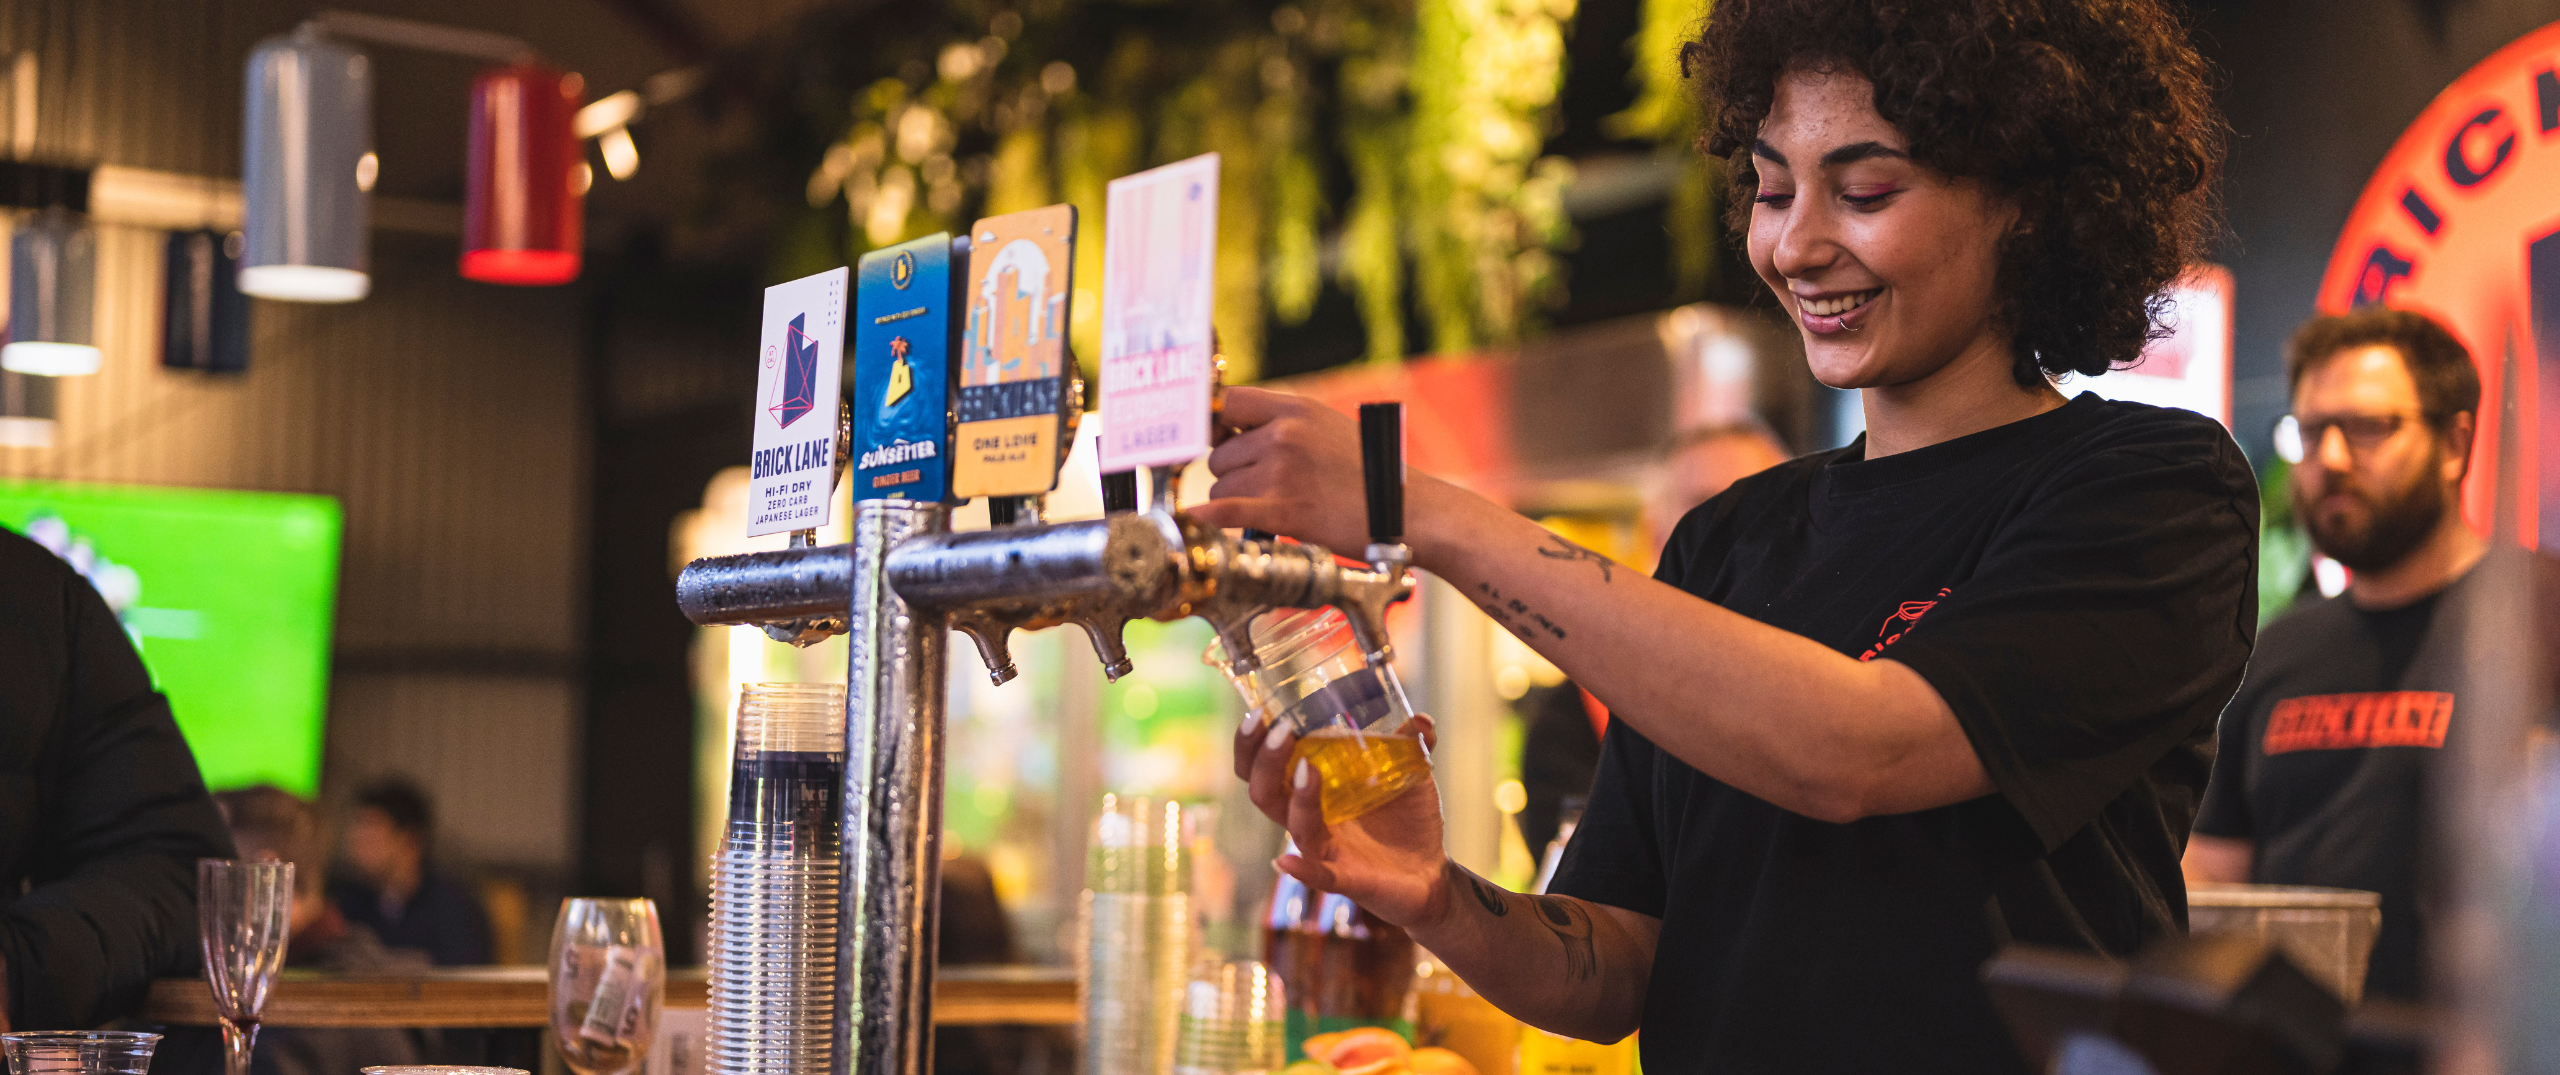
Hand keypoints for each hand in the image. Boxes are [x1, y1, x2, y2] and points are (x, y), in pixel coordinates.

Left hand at [1194, 387, 1375, 553]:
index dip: (1211, 423)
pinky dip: (1209, 517)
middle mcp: (1284, 435)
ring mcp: (1282, 471)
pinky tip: (1195, 518)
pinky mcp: (1284, 510)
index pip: (1227, 402)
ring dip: (1238, 503)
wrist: (1410, 510)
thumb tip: (1228, 431)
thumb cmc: (1371, 473)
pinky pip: (1227, 511)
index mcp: (1295, 409)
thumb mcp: (1326, 428)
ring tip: (1278, 506)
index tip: (1210, 440)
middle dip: (1233, 475)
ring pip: (1222, 488)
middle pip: (1220, 456)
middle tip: (1266, 489)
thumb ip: (1281, 424)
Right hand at [1234, 712, 1450, 930]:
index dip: (1253, 743)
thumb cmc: (1406, 819)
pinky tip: (1283, 862)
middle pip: (1265, 793)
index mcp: (1313, 789)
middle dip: (1265, 761)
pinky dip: (1302, 870)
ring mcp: (1326, 849)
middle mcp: (1309, 818)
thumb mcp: (1409, 775)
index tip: (1258, 712)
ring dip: (1297, 798)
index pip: (1266, 766)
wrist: (1430, 872)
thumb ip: (1410, 744)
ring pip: (1296, 826)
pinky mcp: (1347, 878)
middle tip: (1279, 730)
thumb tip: (1422, 718)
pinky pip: (1319, 876)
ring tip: (1307, 767)